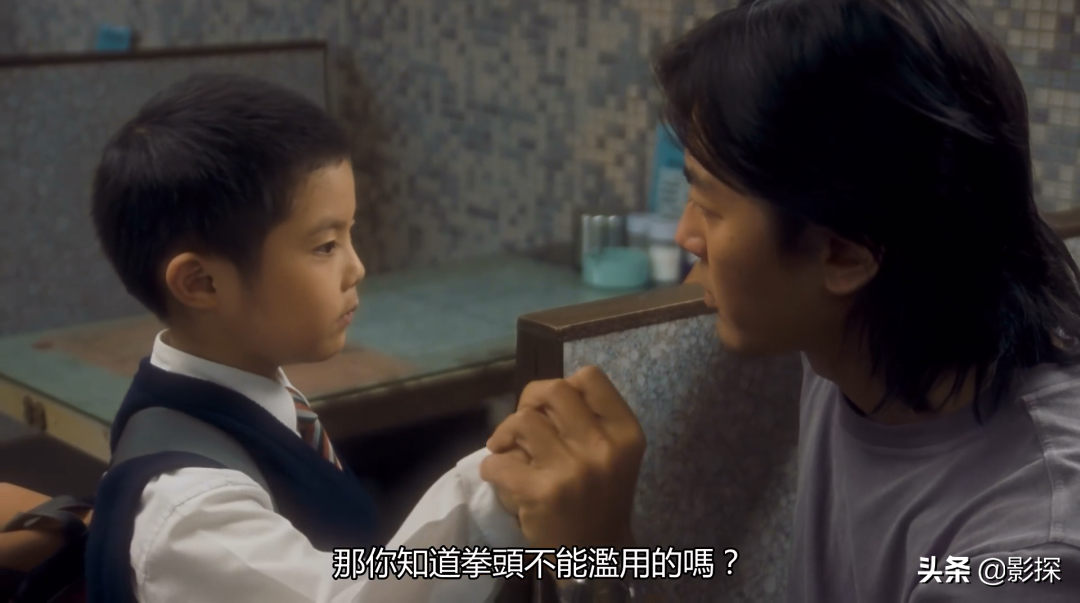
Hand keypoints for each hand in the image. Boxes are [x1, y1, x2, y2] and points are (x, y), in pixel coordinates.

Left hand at [479, 366, 645, 549]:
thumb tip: (538, 395)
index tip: (553, 409)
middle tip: (524, 427)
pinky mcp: (543, 492)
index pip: (590, 377)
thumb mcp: (612, 453)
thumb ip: (588, 418)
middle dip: (529, 402)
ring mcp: (573, 470)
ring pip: (522, 421)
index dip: (564, 386)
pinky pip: (499, 460)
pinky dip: (492, 467)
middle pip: (554, 390)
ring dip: (507, 435)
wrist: (594, 555)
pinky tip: (501, 477)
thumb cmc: (599, 497)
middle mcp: (604, 447)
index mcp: (625, 432)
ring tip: (510, 453)